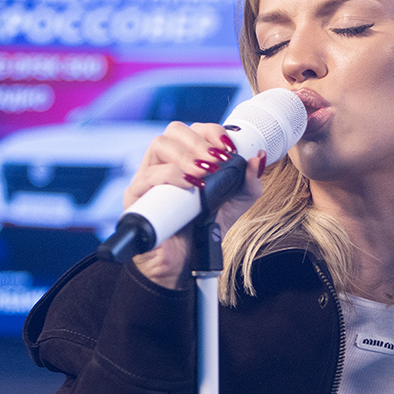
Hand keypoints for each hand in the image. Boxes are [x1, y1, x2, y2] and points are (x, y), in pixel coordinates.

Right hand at [121, 121, 266, 288]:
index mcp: (186, 159)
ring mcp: (148, 178)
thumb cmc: (206, 229)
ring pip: (158, 145)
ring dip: (186, 155)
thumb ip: (249, 182)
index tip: (230, 147)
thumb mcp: (236, 204)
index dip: (212, 132)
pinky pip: (147, 176)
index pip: (193, 130)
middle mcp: (164, 163)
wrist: (187, 263)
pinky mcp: (136, 197)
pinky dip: (170, 175)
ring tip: (204, 173)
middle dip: (199, 141)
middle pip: (173, 131)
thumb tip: (258, 157)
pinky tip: (190, 186)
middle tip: (217, 160)